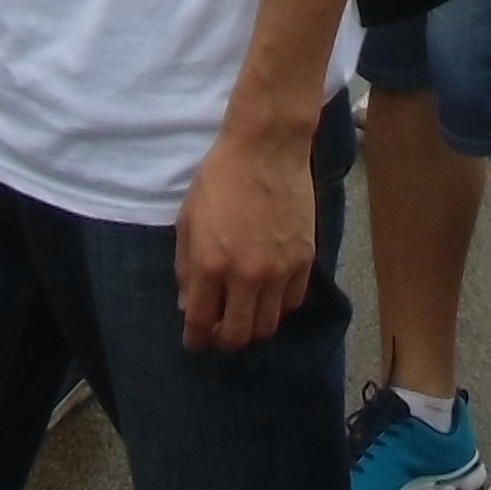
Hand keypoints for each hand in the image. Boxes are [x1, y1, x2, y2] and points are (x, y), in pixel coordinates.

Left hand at [174, 121, 316, 350]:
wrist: (267, 147)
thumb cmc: (219, 177)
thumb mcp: (188, 219)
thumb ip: (186, 267)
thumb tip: (188, 304)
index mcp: (210, 264)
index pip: (200, 323)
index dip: (195, 340)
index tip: (194, 341)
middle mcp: (245, 275)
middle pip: (238, 335)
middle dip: (224, 341)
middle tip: (219, 333)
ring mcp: (279, 270)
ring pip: (268, 326)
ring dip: (253, 327)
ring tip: (245, 315)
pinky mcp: (304, 260)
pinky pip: (292, 303)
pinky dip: (278, 307)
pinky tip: (269, 295)